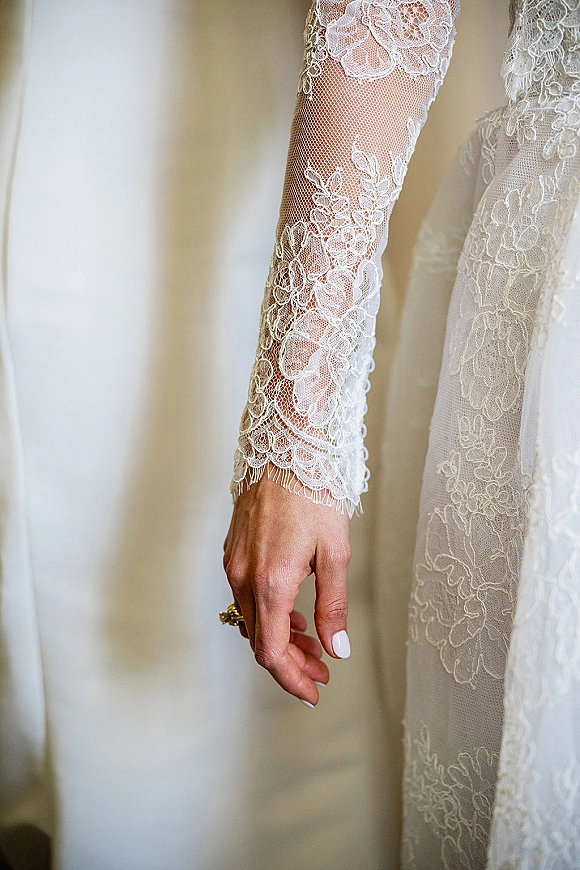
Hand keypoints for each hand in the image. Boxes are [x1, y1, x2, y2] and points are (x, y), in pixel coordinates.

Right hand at [223, 469, 350, 705]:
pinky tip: (293, 614)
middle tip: (320, 673)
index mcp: (271, 581)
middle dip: (291, 664)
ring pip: (252, 620)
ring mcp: (234, 564)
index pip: (272, 652)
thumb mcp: (335, 552)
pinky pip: (246, 597)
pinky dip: (269, 615)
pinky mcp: (233, 552)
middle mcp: (244, 576)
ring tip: (312, 645)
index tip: (314, 691)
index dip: (292, 679)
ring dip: (280, 640)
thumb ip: (333, 605)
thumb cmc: (313, 493)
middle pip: (260, 641)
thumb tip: (336, 648)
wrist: (283, 448)